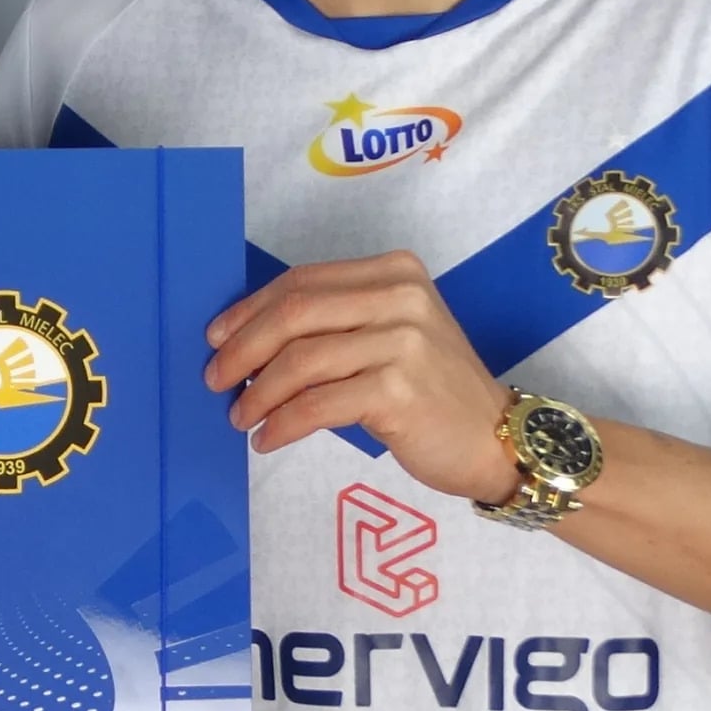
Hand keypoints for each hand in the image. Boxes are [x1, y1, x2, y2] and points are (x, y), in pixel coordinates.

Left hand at [204, 253, 515, 501]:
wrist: (494, 439)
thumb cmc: (433, 391)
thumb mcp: (391, 335)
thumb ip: (336, 324)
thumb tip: (246, 339)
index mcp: (394, 272)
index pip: (302, 282)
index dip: (249, 310)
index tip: (216, 337)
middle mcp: (400, 297)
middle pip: (293, 315)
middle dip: (243, 349)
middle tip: (216, 380)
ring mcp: (402, 341)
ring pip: (300, 362)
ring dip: (258, 394)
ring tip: (239, 417)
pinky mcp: (398, 389)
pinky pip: (317, 405)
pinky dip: (282, 423)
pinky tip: (267, 438)